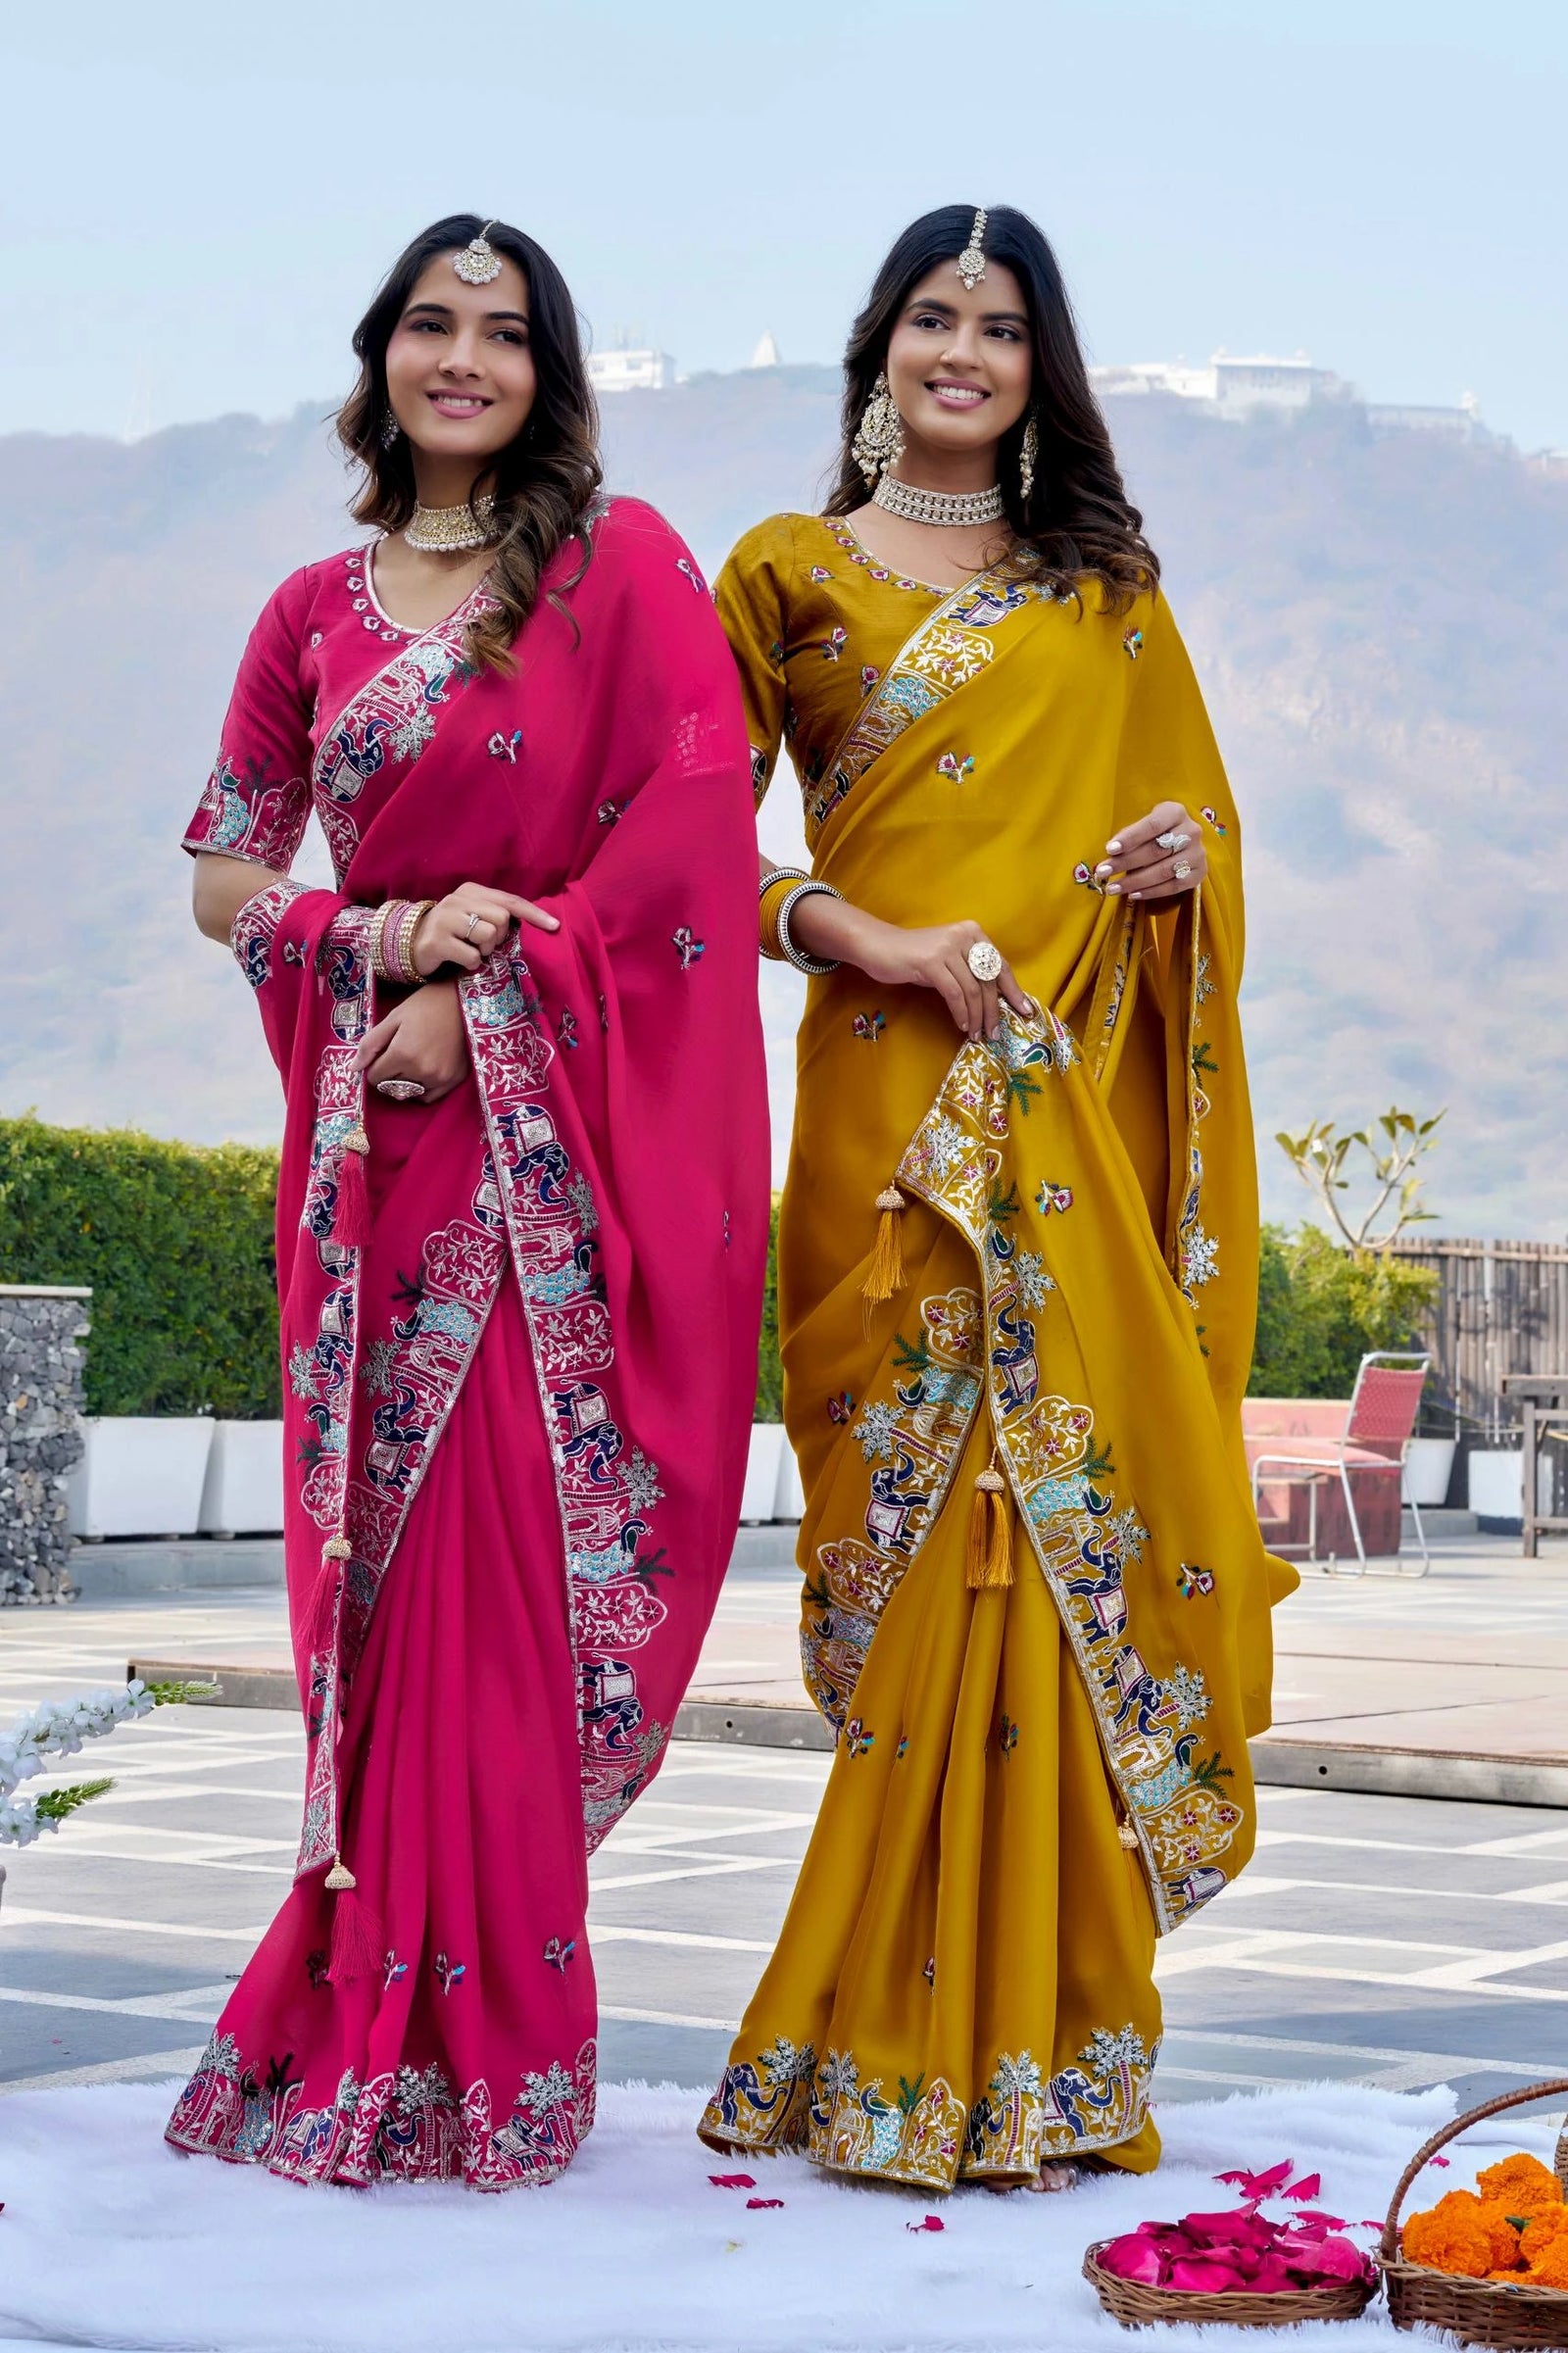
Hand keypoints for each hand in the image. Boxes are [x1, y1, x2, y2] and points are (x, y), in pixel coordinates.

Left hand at [355, 980, 469, 1103]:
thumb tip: (352, 1069)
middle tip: (399, 1052)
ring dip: (405, 1081)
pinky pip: (429, 1097)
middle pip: (391, 1085)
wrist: (464, 1000)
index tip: (383, 1053)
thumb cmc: (426, 1005)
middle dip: (390, 1072)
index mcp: (402, 1054)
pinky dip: (422, 1088)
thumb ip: (370, 1044)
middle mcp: (421, 1071)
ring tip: (413, 1060)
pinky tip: (425, 1071)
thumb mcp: (394, 1017)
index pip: (375, 1077)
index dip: (375, 1066)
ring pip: (409, 1092)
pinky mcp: (454, 1080)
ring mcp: (439, 1078)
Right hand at [412, 880, 558, 976]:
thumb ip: (496, 914)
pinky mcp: (437, 941)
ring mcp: (446, 919)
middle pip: (502, 919)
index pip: (510, 900)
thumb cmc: (452, 932)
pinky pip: (472, 956)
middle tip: (485, 944)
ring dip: (486, 951)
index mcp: (471, 891)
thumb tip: (534, 924)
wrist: (412, 943)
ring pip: (488, 936)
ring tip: (473, 951)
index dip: (534, 914)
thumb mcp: (473, 916)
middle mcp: (458, 900)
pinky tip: (461, 961)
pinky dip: (472, 963)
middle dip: (500, 937)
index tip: (554, 926)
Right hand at [795, 895, 1032, 1040]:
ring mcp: (948, 947)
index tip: (1025, 1012)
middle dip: (993, 1011)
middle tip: (994, 1033)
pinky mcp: (931, 961)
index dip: (1014, 991)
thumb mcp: (949, 960)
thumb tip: (996, 1002)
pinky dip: (961, 1013)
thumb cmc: (915, 957)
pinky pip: (954, 994)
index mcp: (974, 932)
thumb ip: (971, 972)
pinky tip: (961, 1025)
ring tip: (976, 1034)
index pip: (1000, 965)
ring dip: (977, 1017)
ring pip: (973, 990)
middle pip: (988, 981)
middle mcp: (965, 936)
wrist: (880, 947)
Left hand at [1096, 801, 1207, 902]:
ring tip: (1113, 888)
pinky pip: (1174, 886)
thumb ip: (1130, 837)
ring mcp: (1198, 853)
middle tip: (1103, 872)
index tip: (1109, 849)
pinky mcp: (1200, 872)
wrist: (1181, 842)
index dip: (1130, 838)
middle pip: (1156, 850)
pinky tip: (1133, 894)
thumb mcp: (1143, 826)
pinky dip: (1152, 892)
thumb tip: (1111, 855)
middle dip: (1126, 863)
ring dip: (1135, 881)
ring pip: (1164, 871)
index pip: (1152, 825)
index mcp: (1176, 812)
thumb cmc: (1154, 832)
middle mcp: (1191, 831)